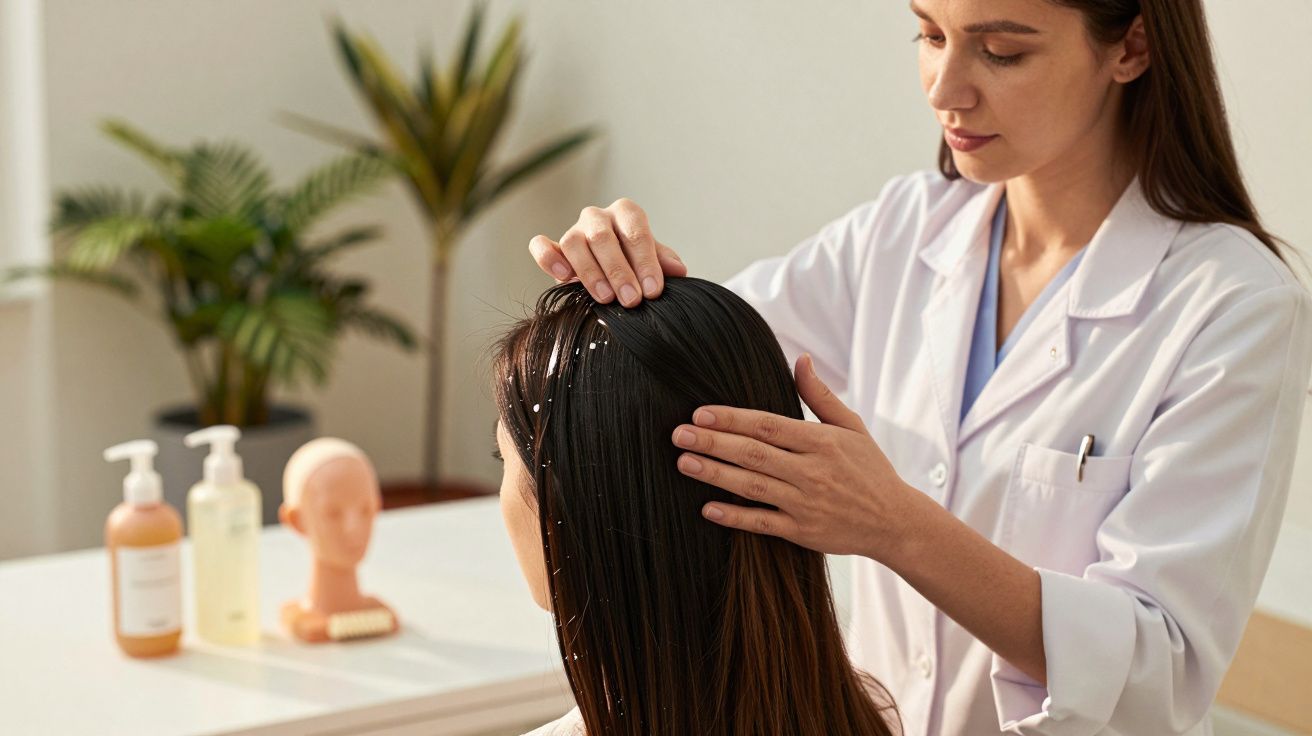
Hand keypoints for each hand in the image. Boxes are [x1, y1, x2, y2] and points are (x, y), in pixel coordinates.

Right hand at [528, 198, 687, 306]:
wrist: (614, 272)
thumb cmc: (637, 263)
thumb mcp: (653, 262)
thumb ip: (664, 262)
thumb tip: (678, 271)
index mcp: (626, 213)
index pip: (635, 230)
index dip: (645, 261)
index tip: (653, 291)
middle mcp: (597, 217)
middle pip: (603, 237)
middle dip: (619, 271)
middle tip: (632, 300)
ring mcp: (573, 230)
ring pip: (573, 243)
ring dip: (590, 272)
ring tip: (606, 298)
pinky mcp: (553, 248)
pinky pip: (541, 246)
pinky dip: (548, 258)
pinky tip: (563, 276)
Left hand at [670, 353, 926, 560]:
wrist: (895, 522)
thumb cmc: (870, 469)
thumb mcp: (852, 426)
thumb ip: (820, 395)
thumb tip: (800, 359)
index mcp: (822, 442)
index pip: (768, 426)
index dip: (732, 419)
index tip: (700, 413)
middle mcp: (812, 471)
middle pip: (753, 454)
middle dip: (713, 443)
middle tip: (679, 435)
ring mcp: (806, 504)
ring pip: (752, 487)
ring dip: (715, 475)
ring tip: (684, 463)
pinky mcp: (803, 532)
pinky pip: (762, 523)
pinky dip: (735, 517)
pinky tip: (708, 508)